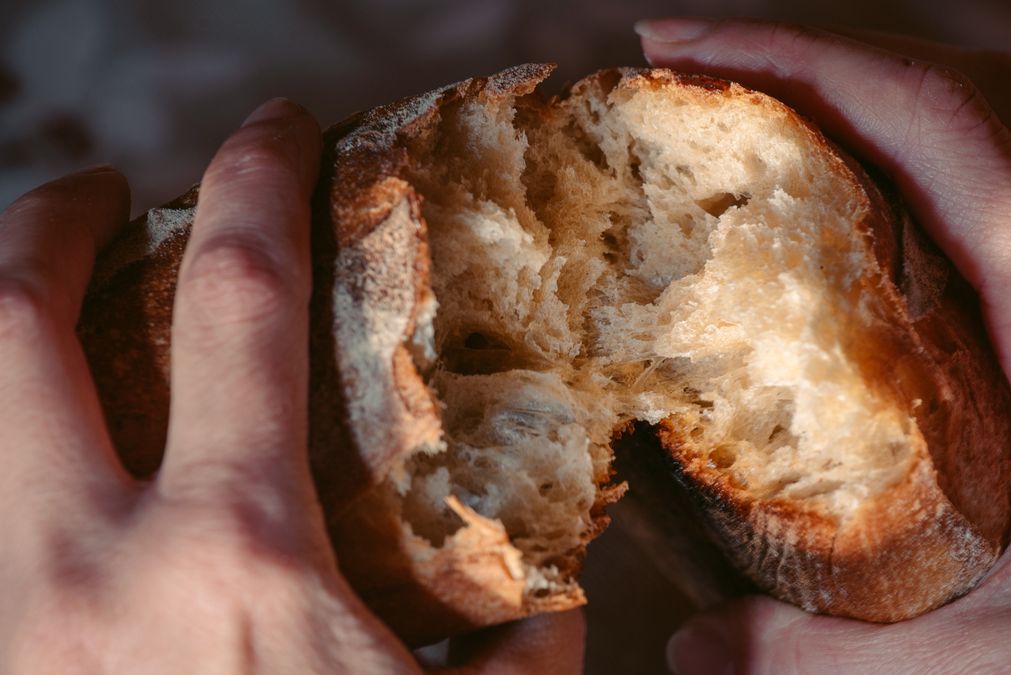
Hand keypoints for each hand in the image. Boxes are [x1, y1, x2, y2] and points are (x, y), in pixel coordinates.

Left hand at [0, 99, 582, 673]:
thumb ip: (517, 656)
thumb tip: (552, 598)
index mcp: (241, 558)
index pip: (242, 301)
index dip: (256, 183)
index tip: (274, 131)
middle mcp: (88, 571)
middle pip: (18, 323)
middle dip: (50, 222)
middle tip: (98, 195)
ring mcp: (6, 618)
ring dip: (6, 331)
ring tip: (51, 311)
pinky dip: (1, 457)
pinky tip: (48, 464)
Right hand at [635, 17, 1010, 673]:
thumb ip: (832, 663)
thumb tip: (698, 647)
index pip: (932, 122)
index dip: (794, 57)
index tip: (680, 50)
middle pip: (974, 95)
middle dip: (827, 59)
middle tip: (705, 79)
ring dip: (893, 104)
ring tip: (781, 128)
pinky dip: (950, 173)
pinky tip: (891, 229)